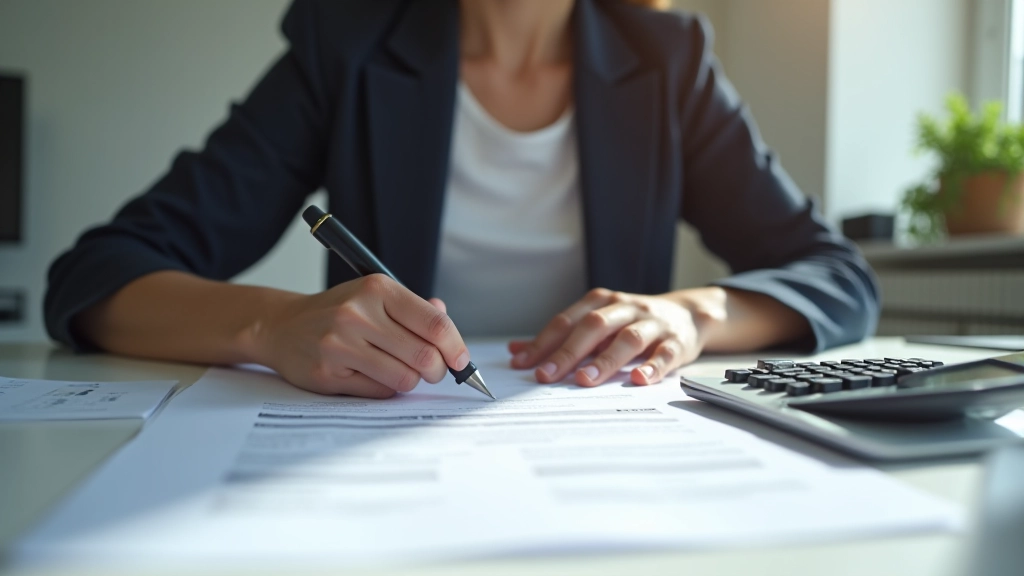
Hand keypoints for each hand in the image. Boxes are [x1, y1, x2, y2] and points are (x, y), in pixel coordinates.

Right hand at [252, 274, 469, 397]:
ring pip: (405, 378)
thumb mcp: (375, 297)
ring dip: (412, 380)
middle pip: (424, 356)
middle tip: (433, 371)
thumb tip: (450, 332)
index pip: (435, 324)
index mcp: (378, 289)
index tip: (463, 362)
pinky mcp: (328, 373)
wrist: (282, 326)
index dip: (457, 348)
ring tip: (401, 371)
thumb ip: (415, 311)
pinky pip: (379, 392)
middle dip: (438, 370)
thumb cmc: (339, 312)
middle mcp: (358, 313)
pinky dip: (387, 389)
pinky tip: (373, 375)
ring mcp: (341, 344)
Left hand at [509, 288, 716, 386]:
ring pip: (627, 339)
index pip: (568, 321)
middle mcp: (625, 308)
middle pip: (593, 327)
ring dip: (604, 360)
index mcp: (601, 302)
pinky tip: (639, 381)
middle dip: (568, 352)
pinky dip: (652, 367)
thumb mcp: (596, 322)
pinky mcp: (676, 341)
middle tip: (546, 376)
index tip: (523, 364)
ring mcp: (652, 324)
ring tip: (584, 380)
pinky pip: (664, 354)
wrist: (688, 314)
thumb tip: (516, 351)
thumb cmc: (632, 322)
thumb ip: (559, 337)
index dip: (544, 342)